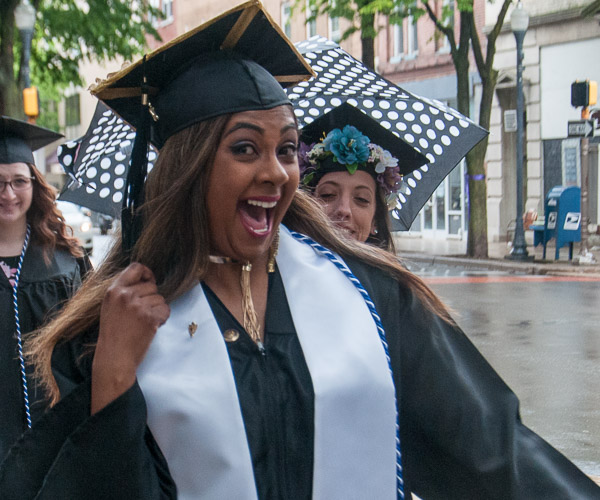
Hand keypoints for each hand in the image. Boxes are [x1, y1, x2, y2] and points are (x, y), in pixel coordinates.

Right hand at [91, 263, 169, 413]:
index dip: (147, 273)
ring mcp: (138, 306)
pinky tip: (150, 326)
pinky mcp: (150, 317)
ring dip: (156, 309)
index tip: (149, 281)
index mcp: (114, 290)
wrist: (114, 357)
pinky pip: (165, 309)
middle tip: (140, 313)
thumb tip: (145, 277)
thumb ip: (124, 290)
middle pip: (152, 285)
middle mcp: (126, 295)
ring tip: (142, 322)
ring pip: (160, 298)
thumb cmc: (113, 333)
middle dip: (151, 298)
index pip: (136, 267)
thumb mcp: (110, 305)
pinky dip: (162, 318)